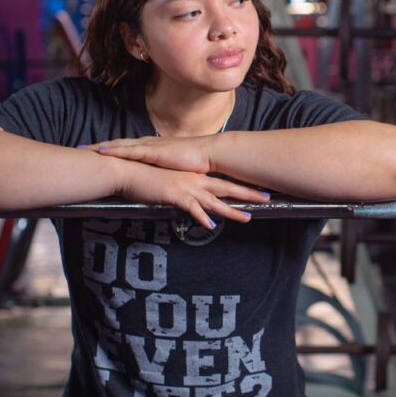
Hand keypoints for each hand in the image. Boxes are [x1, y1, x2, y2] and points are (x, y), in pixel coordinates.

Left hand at [84, 135, 213, 174]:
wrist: (208, 153)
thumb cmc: (195, 162)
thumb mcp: (174, 167)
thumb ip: (163, 171)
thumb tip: (157, 179)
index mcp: (153, 147)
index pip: (127, 147)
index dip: (111, 148)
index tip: (95, 151)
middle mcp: (148, 144)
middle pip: (118, 144)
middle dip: (99, 145)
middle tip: (81, 148)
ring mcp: (149, 146)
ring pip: (120, 145)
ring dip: (101, 147)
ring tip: (85, 149)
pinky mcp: (153, 151)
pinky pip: (129, 151)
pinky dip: (115, 150)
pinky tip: (102, 152)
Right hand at [114, 160, 267, 228]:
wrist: (129, 170)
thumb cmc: (148, 177)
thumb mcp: (170, 184)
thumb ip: (183, 192)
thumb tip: (192, 201)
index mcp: (195, 177)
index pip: (223, 182)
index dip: (241, 187)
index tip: (258, 190)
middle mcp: (195, 181)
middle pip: (226, 188)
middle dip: (247, 194)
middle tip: (267, 198)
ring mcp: (186, 187)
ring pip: (214, 201)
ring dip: (231, 211)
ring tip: (247, 218)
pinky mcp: (174, 195)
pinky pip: (191, 208)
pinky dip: (201, 217)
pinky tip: (210, 226)